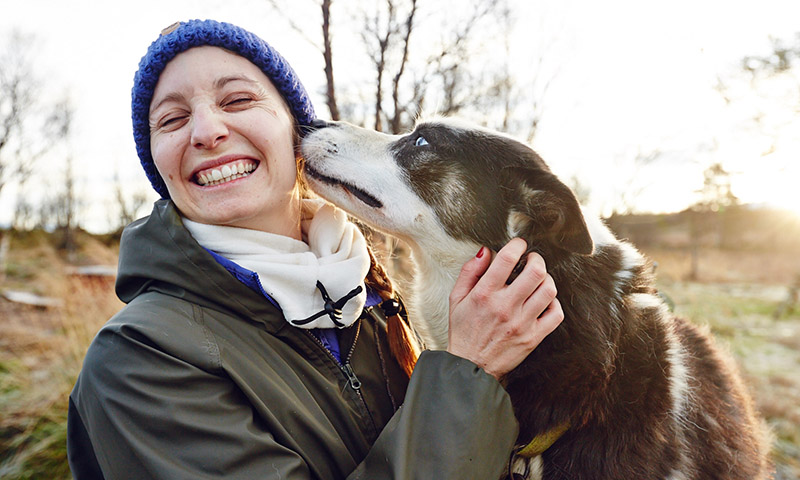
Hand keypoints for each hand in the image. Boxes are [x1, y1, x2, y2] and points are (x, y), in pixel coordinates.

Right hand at [447, 238, 562, 379]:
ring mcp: (522, 323)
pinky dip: (553, 303)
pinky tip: (543, 301)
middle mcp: (505, 307)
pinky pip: (556, 314)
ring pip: (549, 290)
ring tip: (538, 280)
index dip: (517, 245)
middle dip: (537, 259)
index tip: (518, 245)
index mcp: (485, 295)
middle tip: (532, 260)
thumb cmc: (464, 331)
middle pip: (536, 271)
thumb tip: (485, 252)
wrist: (471, 366)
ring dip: (546, 279)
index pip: (507, 259)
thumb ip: (470, 272)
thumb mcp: (456, 298)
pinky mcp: (533, 337)